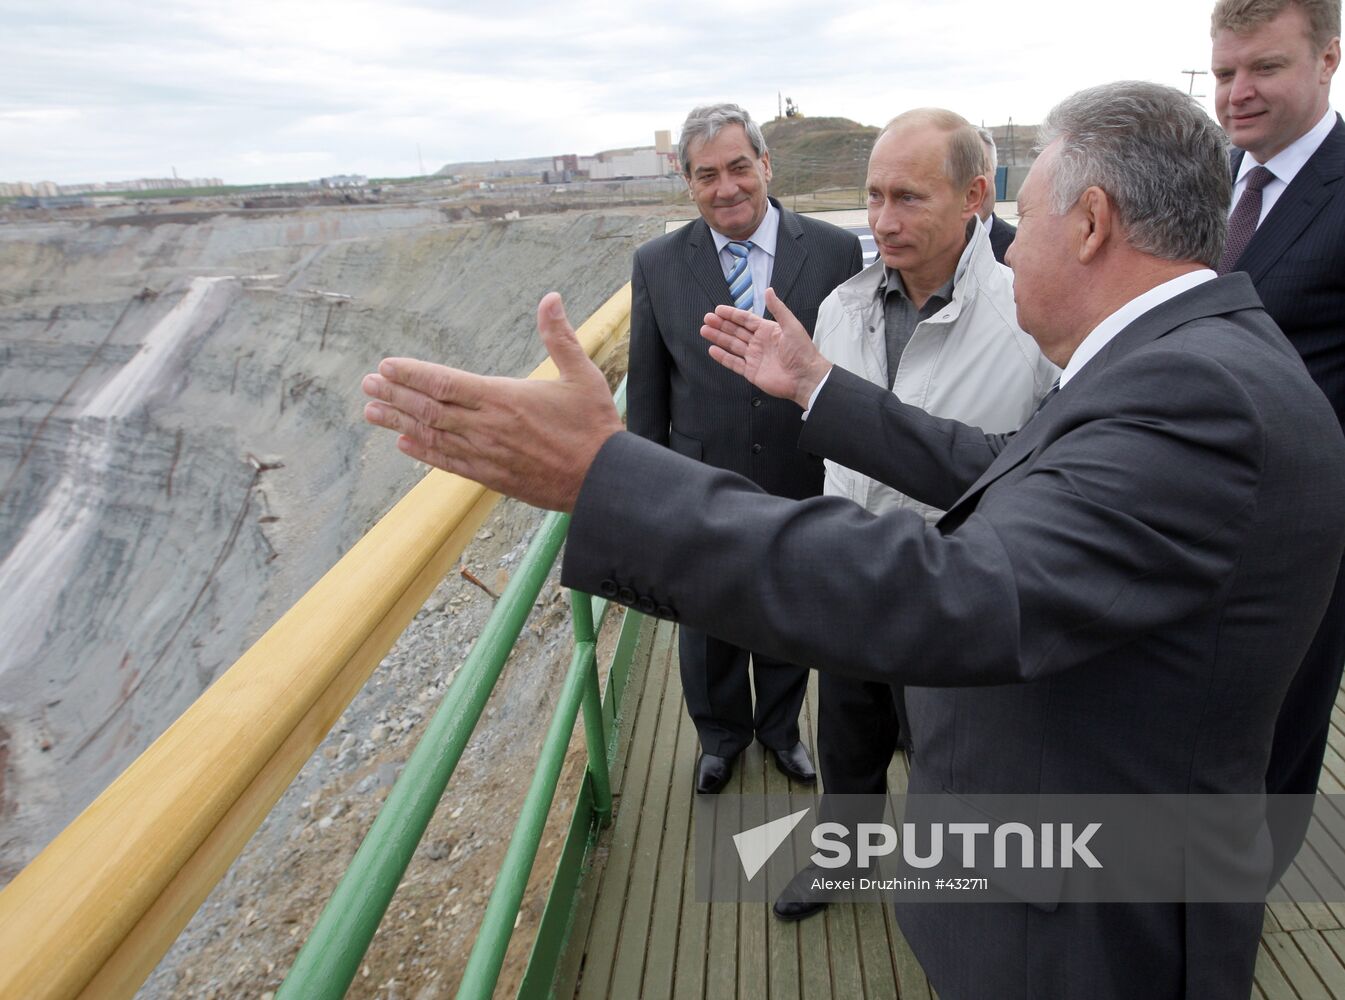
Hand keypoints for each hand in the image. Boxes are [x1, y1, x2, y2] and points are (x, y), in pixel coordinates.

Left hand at [362, 292, 622, 511]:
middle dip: (394, 395)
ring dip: (399, 423)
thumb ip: (560, 337)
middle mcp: (487, 427)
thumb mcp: (582, 375)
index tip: (386, 366)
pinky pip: (448, 463)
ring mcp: (486, 455)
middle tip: (367, 385)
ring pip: (432, 436)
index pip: (445, 382)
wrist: (604, 481)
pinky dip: (423, 453)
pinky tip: (405, 445)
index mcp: (503, 398)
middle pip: (429, 409)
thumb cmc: (595, 427)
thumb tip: (551, 298)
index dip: (411, 374)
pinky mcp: (492, 477)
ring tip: (371, 413)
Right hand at [701, 288, 831, 408]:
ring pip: (732, 345)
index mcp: (768, 330)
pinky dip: (723, 357)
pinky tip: (712, 350)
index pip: (746, 320)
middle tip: (707, 318)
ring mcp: (754, 357)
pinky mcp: (751, 372)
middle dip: (721, 325)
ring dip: (718, 338)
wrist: (805, 377)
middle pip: (736, 331)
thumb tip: (768, 290)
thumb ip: (778, 309)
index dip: (732, 314)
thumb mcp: (791, 325)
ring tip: (704, 330)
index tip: (718, 310)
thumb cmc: (802, 351)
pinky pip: (734, 363)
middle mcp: (759, 343)